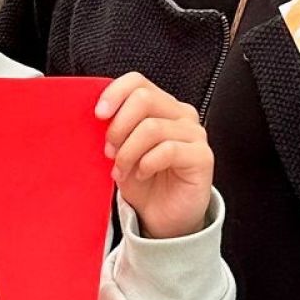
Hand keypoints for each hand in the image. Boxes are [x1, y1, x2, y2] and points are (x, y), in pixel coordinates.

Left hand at [96, 72, 214, 239]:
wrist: (162, 217)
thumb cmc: (143, 181)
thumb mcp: (121, 149)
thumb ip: (114, 126)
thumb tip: (98, 113)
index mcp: (162, 106)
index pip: (138, 81)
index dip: (115, 94)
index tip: (99, 115)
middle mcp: (181, 115)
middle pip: (144, 99)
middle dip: (119, 126)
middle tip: (109, 151)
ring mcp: (195, 135)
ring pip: (152, 127)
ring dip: (128, 152)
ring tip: (121, 169)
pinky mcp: (202, 157)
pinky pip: (168, 150)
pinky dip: (146, 164)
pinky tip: (142, 174)